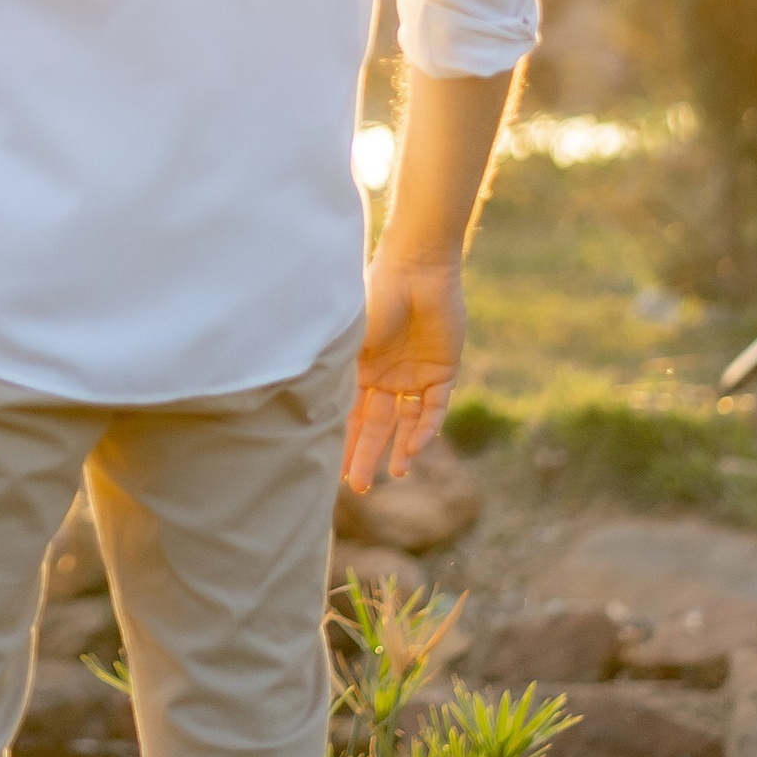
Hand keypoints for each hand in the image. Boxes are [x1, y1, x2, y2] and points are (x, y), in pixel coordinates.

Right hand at [344, 249, 466, 493]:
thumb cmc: (375, 297)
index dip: (342, 443)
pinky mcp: (442, 372)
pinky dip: (426, 428)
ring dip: (400, 448)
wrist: (416, 269)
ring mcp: (414, 375)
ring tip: (396, 474)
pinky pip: (434, 408)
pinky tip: (416, 448)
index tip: (334, 472)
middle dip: (367, 455)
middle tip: (359, 487)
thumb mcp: (350, 339)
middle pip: (375, 424)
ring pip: (406, 422)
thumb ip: (339, 373)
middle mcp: (385, 376)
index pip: (348, 415)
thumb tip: (314, 412)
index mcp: (359, 368)